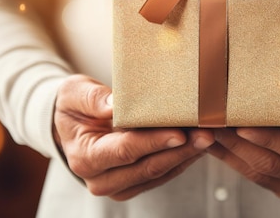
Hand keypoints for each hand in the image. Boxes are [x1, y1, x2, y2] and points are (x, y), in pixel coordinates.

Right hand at [53, 74, 214, 200]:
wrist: (70, 126)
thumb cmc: (74, 106)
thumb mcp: (74, 93)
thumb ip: (93, 98)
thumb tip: (115, 105)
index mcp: (85, 157)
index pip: (125, 151)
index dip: (154, 142)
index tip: (180, 132)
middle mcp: (101, 179)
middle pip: (148, 167)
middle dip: (180, 150)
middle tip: (207, 134)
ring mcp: (119, 185)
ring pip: (160, 173)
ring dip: (186, 156)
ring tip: (209, 136)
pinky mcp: (134, 184)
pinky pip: (164, 174)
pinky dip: (182, 158)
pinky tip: (199, 144)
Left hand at [207, 80, 279, 202]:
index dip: (269, 138)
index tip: (241, 125)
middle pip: (272, 163)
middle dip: (238, 144)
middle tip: (212, 124)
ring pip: (259, 172)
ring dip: (229, 153)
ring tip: (205, 132)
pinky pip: (257, 175)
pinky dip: (234, 159)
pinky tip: (215, 144)